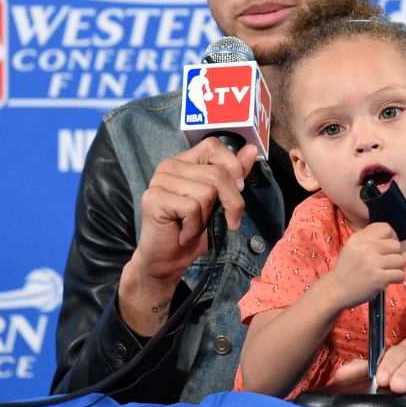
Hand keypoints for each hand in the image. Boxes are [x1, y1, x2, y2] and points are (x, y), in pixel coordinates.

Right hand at [118, 139, 255, 328]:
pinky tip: (183, 233)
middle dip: (231, 202)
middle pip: (217, 173)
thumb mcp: (222, 201)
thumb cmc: (194, 230)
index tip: (239, 189)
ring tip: (194, 226)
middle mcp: (170, 165)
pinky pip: (192, 208)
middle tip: (225, 221)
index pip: (214, 145)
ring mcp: (159, 180)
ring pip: (207, 191)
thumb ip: (234, 175)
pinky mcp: (154, 198)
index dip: (232, 166)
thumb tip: (251, 149)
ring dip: (208, 218)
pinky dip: (194, 227)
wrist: (168, 260)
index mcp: (185, 161)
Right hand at [322, 223, 403, 310]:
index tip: (389, 247)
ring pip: (400, 260)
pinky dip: (397, 278)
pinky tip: (389, 280)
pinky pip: (399, 274)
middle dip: (396, 254)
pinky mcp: (378, 278)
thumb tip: (393, 239)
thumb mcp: (352, 247)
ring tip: (389, 272)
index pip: (385, 228)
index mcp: (360, 238)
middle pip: (396, 245)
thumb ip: (370, 240)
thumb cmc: (347, 270)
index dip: (392, 236)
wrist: (335, 290)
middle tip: (389, 262)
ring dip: (398, 267)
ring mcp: (373, 262)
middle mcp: (366, 247)